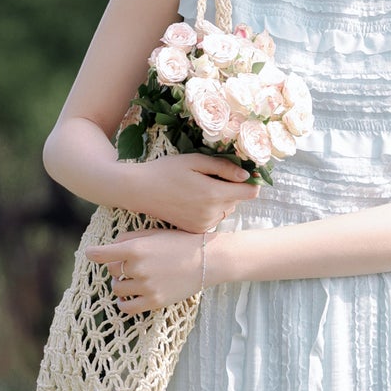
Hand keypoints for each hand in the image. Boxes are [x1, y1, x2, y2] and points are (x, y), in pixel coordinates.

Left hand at [86, 232, 205, 312]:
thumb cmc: (181, 242)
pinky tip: (127, 298)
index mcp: (136, 248)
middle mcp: (138, 268)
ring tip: (132, 280)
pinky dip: (123, 303)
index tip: (90, 253)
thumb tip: (109, 248)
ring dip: (121, 284)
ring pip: (117, 289)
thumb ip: (129, 238)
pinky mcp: (154, 302)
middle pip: (111, 271)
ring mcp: (146, 287)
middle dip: (116, 267)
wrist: (208, 260)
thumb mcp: (154, 233)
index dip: (93, 253)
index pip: (102, 254)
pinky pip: (127, 308)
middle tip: (128, 264)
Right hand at [129, 147, 257, 232]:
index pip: (250, 193)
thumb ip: (223, 167)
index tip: (244, 173)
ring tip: (201, 188)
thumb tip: (246, 175)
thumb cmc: (166, 171)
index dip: (251, 182)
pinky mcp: (196, 230)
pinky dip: (211, 210)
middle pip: (238, 201)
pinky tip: (194, 200)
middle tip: (212, 177)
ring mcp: (204, 224)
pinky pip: (214, 218)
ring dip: (222, 200)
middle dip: (232, 189)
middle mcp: (212, 213)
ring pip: (226, 210)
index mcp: (214, 194)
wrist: (140, 191)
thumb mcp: (195, 161)